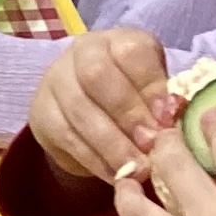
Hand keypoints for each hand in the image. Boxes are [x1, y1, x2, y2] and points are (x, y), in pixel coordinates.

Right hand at [25, 26, 174, 189]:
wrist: (88, 107)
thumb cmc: (133, 97)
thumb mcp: (153, 90)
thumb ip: (163, 101)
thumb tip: (174, 125)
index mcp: (118, 41)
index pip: (131, 53)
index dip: (150, 86)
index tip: (168, 119)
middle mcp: (82, 52)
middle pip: (97, 75)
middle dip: (127, 113)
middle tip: (150, 145)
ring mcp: (56, 80)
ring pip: (79, 109)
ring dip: (112, 144)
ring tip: (137, 168)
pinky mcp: (42, 113)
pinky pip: (66, 137)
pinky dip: (94, 159)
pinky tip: (116, 174)